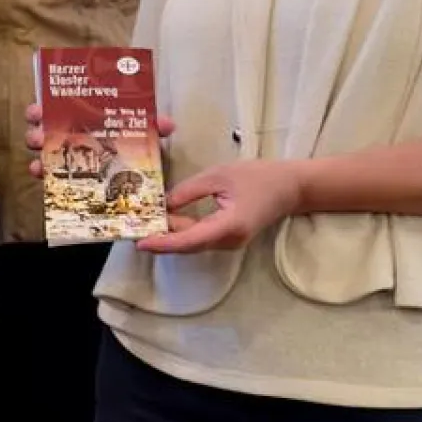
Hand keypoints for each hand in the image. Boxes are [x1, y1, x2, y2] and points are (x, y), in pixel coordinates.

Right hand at [23, 103, 174, 177]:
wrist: (136, 181)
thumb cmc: (131, 146)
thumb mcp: (140, 133)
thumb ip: (152, 126)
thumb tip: (166, 124)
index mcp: (80, 119)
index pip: (53, 109)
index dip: (40, 109)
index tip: (38, 109)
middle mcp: (66, 137)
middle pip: (41, 131)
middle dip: (36, 133)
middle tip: (40, 136)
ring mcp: (63, 160)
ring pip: (42, 155)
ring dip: (40, 158)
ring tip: (41, 162)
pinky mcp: (66, 181)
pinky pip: (49, 178)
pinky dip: (45, 177)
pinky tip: (44, 176)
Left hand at [135, 158, 305, 254]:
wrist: (289, 187)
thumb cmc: (257, 177)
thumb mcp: (218, 176)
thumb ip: (189, 191)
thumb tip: (163, 204)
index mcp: (229, 226)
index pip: (190, 240)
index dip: (164, 243)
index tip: (140, 243)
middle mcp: (229, 240)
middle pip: (188, 244)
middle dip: (160, 239)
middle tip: (131, 229)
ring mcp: (229, 242)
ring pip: (192, 242)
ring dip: (168, 235)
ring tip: (141, 223)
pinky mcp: (227, 237)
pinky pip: (199, 237)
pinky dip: (180, 231)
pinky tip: (163, 220)